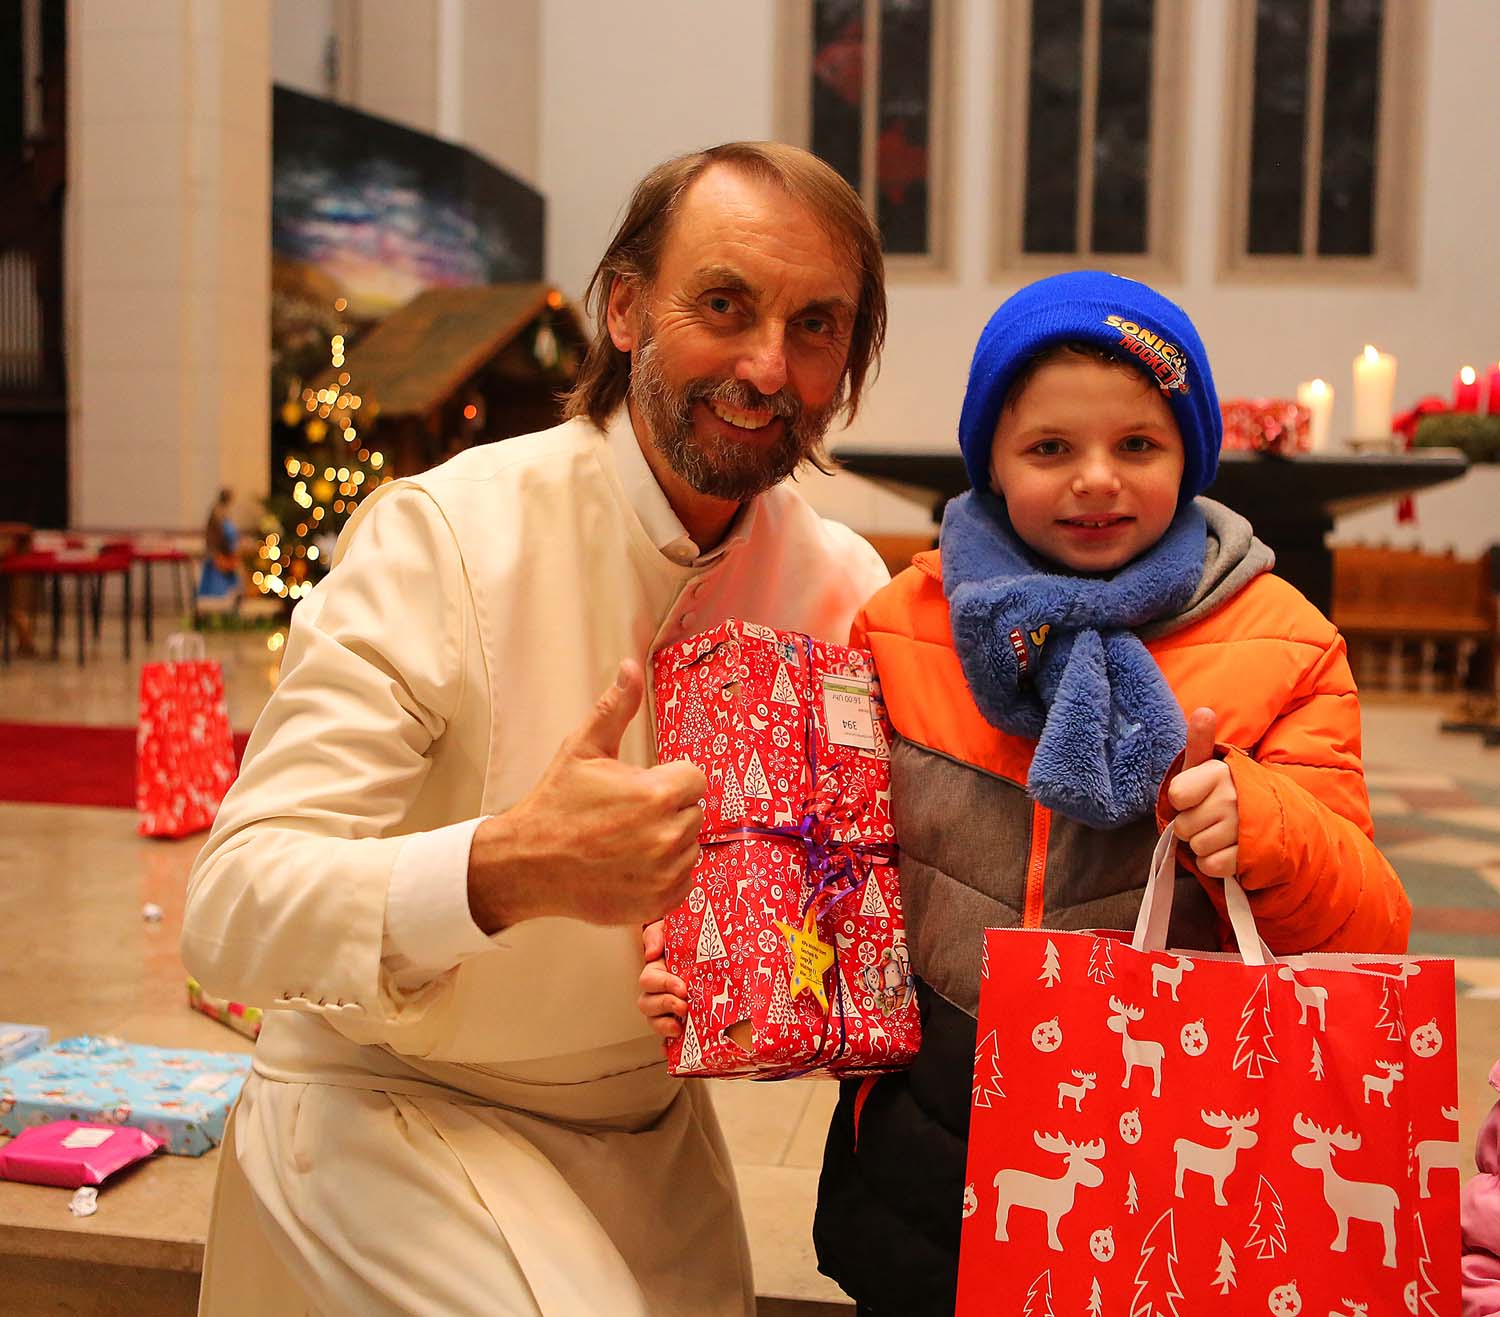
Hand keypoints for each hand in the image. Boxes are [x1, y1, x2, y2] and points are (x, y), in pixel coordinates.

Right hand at [467, 660, 706, 930]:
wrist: (528, 865)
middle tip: (626, 814)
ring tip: (625, 840)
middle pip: (692, 811)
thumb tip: (629, 667)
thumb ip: (615, 708)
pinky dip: (664, 874)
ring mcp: (665, 874)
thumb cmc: (556, 805)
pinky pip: (683, 880)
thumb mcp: (582, 749)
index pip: (694, 778)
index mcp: (658, 794)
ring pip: (689, 846)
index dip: (668, 779)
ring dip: (667, 841)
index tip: (639, 787)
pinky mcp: (658, 902)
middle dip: (667, 809)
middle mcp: (668, 836)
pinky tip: (631, 865)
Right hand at [637, 920, 688, 1042]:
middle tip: (684, 1006)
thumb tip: (651, 954)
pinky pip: (671, 1040)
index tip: (682, 988)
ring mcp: (670, 1008)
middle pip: (647, 1005)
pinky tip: (674, 1050)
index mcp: (658, 970)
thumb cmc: (691, 938)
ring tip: (680, 1026)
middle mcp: (661, 991)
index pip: (648, 980)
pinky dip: (670, 1047)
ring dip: (664, 1026)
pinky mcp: (684, 1023)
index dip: (662, 985)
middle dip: (665, 1006)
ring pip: (655, 1022)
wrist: (716, 947)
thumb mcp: (671, 927)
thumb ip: (657, 934)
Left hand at [1166, 707, 1238, 879]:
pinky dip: (1214, 863)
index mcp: (1220, 772)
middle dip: (1192, 825)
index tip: (1195, 796)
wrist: (1273, 818)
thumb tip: (1203, 711)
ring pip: (1197, 847)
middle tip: (1211, 816)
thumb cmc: (1224, 791)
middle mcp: (1233, 797)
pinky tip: (1228, 849)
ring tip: (1221, 832)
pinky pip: (1211, 866)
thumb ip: (1200, 741)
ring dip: (1203, 844)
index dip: (1181, 801)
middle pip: (1183, 826)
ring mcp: (1243, 828)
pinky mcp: (1250, 856)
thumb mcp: (1208, 766)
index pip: (1177, 796)